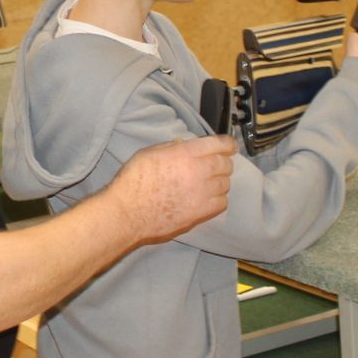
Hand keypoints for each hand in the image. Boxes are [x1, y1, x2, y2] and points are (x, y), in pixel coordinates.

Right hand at [109, 135, 234, 243]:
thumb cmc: (132, 182)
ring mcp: (201, 194)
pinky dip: (218, 199)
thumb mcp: (148, 153)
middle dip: (224, 163)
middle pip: (225, 164)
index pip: (217, 144)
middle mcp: (198, 171)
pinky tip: (209, 198)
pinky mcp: (200, 213)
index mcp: (185, 153)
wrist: (127, 213)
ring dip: (220, 181)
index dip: (227, 144)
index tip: (230, 146)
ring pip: (225, 184)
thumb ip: (170, 148)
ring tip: (210, 183)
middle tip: (218, 165)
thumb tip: (184, 145)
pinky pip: (221, 203)